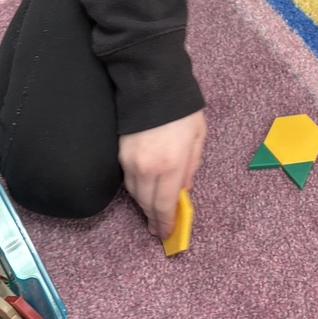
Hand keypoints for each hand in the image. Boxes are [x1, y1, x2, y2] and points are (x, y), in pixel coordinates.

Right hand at [118, 109, 206, 238]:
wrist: (152, 84)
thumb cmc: (181, 109)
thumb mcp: (198, 136)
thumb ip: (192, 165)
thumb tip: (184, 188)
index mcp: (171, 165)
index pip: (165, 205)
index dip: (165, 223)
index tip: (166, 234)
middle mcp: (148, 168)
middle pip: (147, 204)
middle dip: (154, 218)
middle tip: (158, 228)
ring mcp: (131, 162)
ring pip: (135, 194)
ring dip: (145, 204)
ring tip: (152, 211)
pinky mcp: (120, 154)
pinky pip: (128, 180)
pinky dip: (137, 188)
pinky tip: (144, 189)